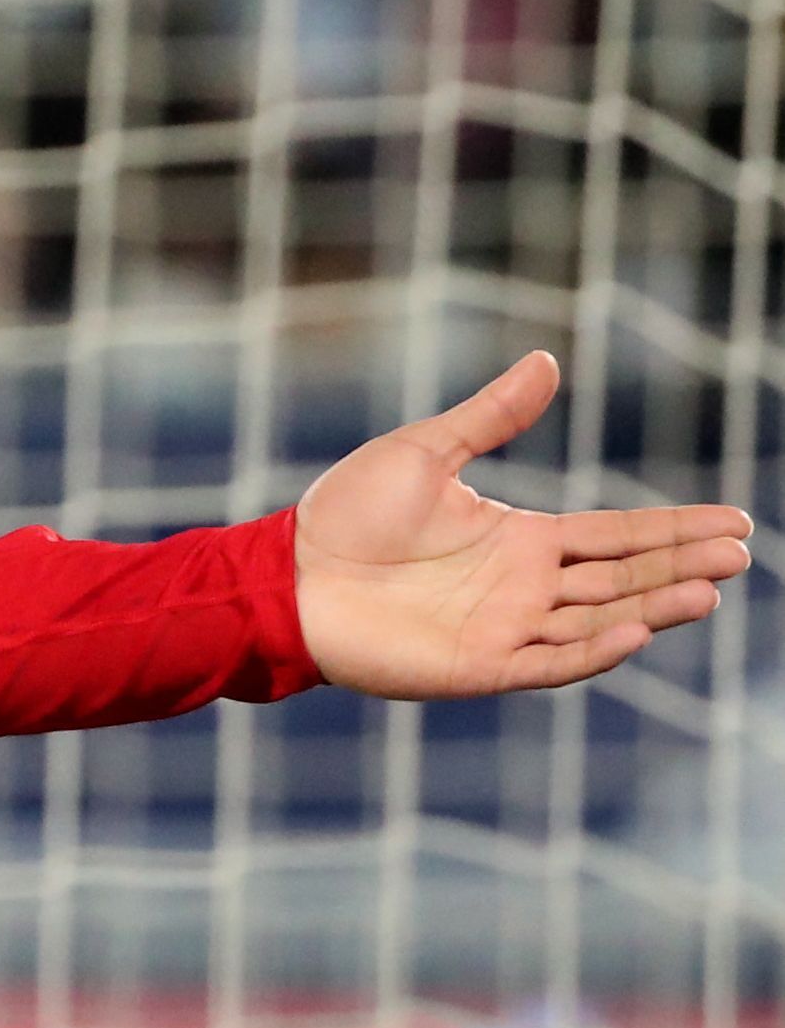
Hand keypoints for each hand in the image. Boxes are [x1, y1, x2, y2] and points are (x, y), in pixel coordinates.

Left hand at [295, 352, 753, 698]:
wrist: (287, 574)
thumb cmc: (347, 515)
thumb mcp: (426, 452)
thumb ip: (491, 416)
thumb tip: (548, 361)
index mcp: (522, 539)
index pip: (617, 534)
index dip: (674, 529)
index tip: (736, 521)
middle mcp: (525, 587)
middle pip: (623, 577)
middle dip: (682, 566)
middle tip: (740, 554)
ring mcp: (507, 628)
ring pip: (600, 619)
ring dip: (654, 607)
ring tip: (709, 590)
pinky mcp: (479, 666)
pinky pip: (550, 661)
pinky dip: (594, 650)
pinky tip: (635, 631)